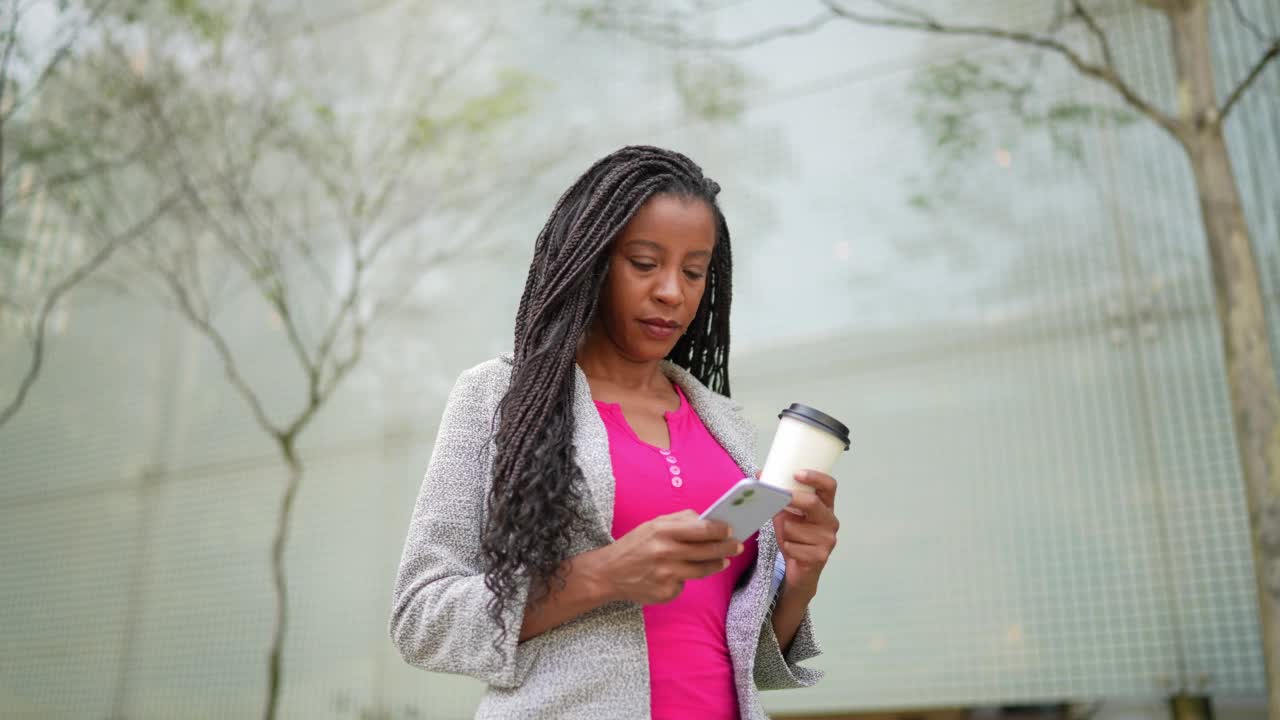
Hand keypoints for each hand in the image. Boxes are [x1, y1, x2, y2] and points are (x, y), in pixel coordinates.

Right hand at [597, 510, 743, 604]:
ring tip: (723, 560)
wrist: (609, 573)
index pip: (701, 529)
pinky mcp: (666, 592)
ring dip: (717, 564)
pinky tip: (679, 573)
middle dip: (727, 547)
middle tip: (738, 546)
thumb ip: (680, 520)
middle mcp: (665, 553)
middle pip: (707, 550)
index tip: (731, 529)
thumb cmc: (635, 546)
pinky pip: (686, 583)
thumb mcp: (653, 525)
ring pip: (703, 570)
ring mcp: (666, 575)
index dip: (720, 529)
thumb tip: (707, 520)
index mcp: (662, 531)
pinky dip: (687, 578)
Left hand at [772, 470, 839, 597]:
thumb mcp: (786, 515)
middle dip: (792, 499)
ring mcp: (828, 539)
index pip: (829, 486)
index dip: (815, 477)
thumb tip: (759, 474)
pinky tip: (792, 550)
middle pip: (812, 503)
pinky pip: (792, 546)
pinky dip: (786, 547)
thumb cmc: (795, 537)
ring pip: (795, 527)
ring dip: (785, 532)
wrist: (801, 570)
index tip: (797, 474)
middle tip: (778, 499)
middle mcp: (830, 521)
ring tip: (789, 538)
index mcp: (825, 506)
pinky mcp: (820, 556)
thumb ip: (778, 498)